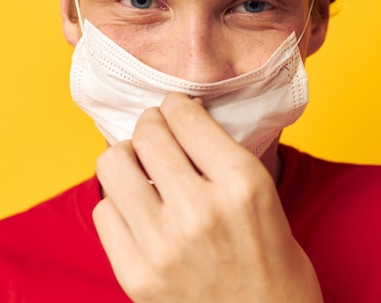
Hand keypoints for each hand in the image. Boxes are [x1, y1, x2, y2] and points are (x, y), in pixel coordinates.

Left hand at [93, 92, 322, 302]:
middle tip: (157, 132)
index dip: (176, 105)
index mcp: (242, 184)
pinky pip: (104, 211)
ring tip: (142, 168)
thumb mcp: (266, 201)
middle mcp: (200, 210)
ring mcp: (163, 245)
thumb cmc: (276, 269)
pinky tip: (138, 209)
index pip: (186, 116)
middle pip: (147, 133)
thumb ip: (224, 161)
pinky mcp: (136, 275)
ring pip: (113, 164)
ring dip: (127, 158)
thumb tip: (183, 124)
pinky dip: (118, 202)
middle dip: (151, 124)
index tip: (175, 108)